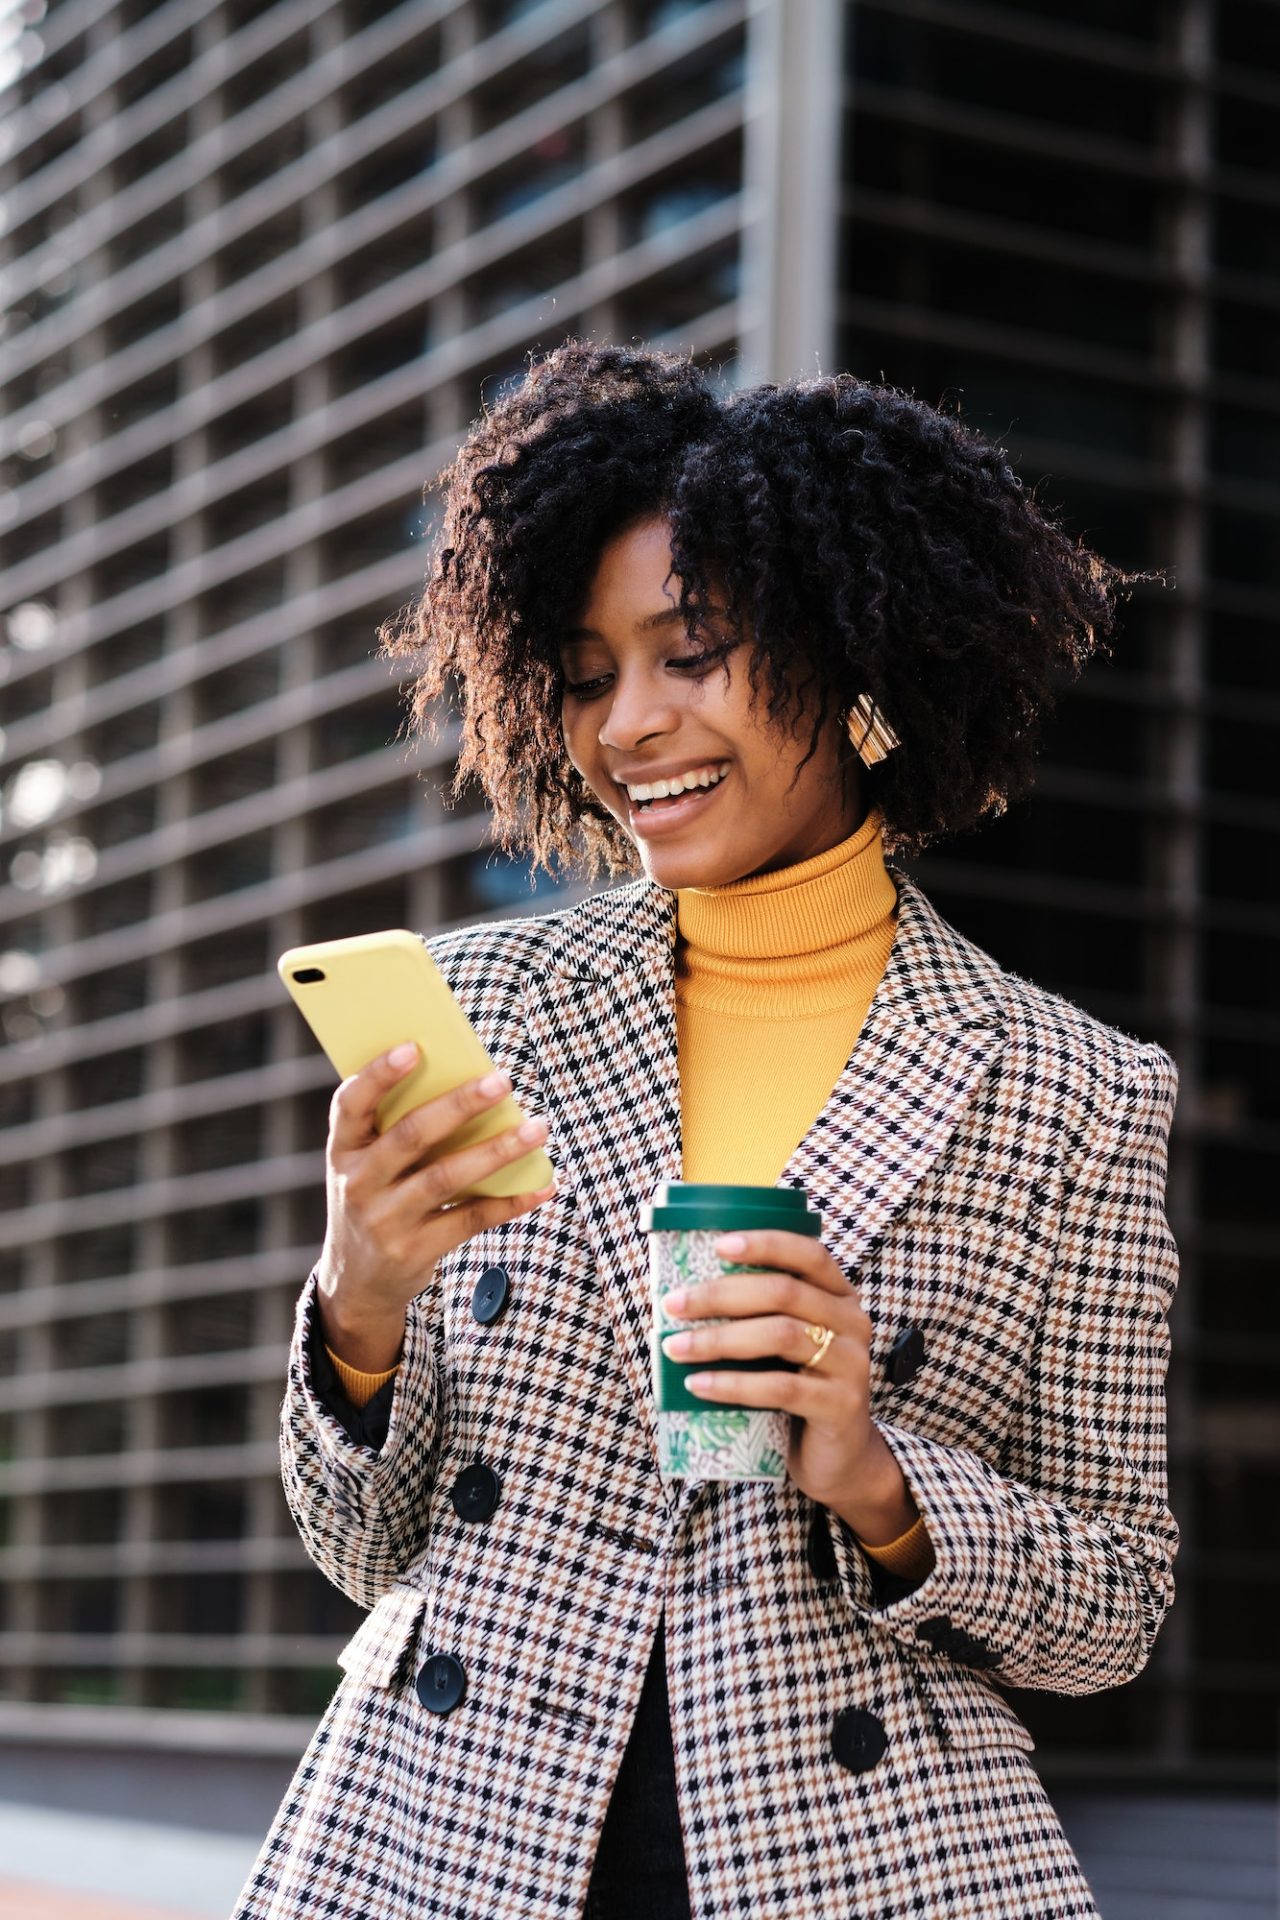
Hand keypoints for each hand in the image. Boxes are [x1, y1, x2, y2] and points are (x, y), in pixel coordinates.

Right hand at [316, 1044, 554, 1370]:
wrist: (356, 1282)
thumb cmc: (375, 1199)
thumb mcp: (366, 1166)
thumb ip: (397, 1130)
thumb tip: (468, 1084)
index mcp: (342, 1151)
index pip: (350, 1106)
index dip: (378, 1075)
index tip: (414, 1047)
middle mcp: (358, 1184)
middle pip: (411, 1136)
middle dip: (458, 1105)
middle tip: (502, 1081)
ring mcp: (385, 1220)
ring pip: (446, 1177)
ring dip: (497, 1150)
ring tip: (537, 1128)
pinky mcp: (414, 1251)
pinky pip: (470, 1219)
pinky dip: (509, 1202)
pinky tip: (541, 1185)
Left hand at [661, 1229, 916, 1540]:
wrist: (839, 1458)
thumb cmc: (798, 1389)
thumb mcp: (784, 1345)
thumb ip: (757, 1315)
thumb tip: (683, 1293)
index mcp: (839, 1296)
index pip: (809, 1254)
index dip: (766, 1244)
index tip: (718, 1245)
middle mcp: (852, 1322)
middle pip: (784, 1292)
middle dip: (721, 1294)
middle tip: (673, 1305)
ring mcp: (851, 1364)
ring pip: (780, 1335)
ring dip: (719, 1339)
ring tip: (675, 1347)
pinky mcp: (840, 1405)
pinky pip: (781, 1388)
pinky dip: (733, 1385)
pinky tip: (698, 1384)